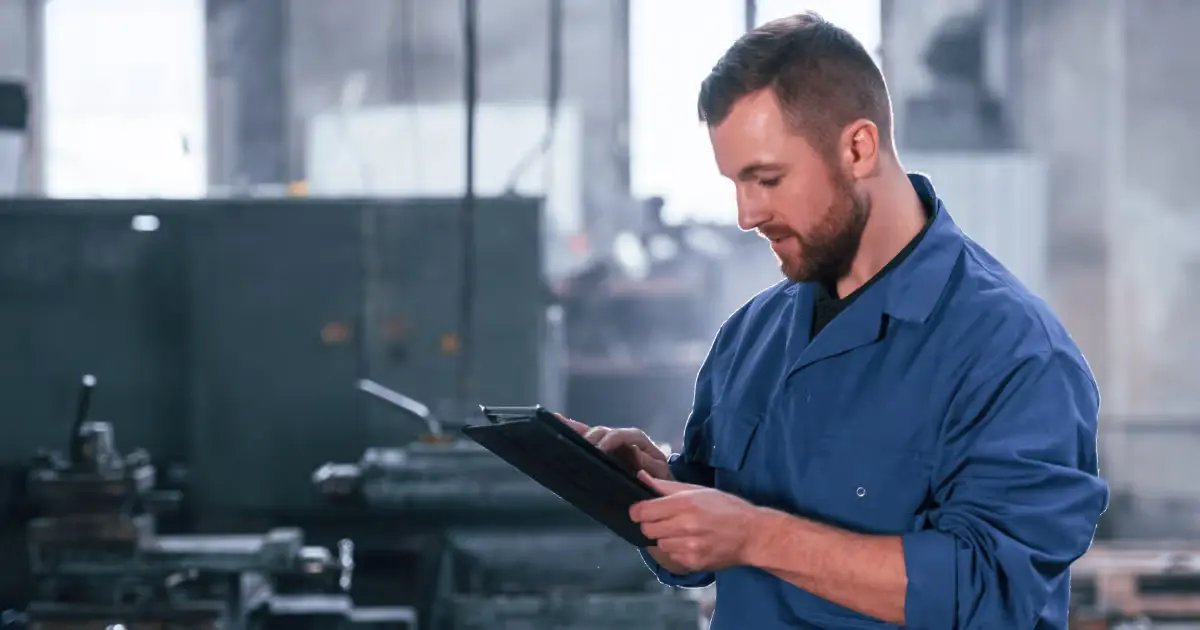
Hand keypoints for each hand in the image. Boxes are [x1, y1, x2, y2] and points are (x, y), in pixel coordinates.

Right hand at [554, 413, 671, 479]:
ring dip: (575, 428)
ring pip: (591, 431)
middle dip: (590, 437)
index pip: (621, 435)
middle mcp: (622, 436)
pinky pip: (586, 437)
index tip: (598, 449)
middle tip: (578, 446)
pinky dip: (572, 429)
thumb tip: (632, 451)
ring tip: (557, 422)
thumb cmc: (660, 476)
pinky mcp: (602, 446)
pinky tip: (557, 420)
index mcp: (637, 439)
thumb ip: (648, 462)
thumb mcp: (660, 471)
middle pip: (603, 431)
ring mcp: (611, 440)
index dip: (609, 440)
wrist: (660, 481)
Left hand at [631, 471, 761, 572]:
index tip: (640, 511)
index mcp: (685, 503)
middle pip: (647, 529)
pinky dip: (675, 550)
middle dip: (651, 524)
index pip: (643, 511)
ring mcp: (688, 546)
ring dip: (664, 538)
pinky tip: (689, 542)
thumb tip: (642, 476)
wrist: (752, 535)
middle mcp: (685, 526)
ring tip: (681, 531)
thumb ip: (666, 486)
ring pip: (658, 544)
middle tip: (663, 520)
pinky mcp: (693, 562)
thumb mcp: (699, 490)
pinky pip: (671, 556)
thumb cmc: (728, 508)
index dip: (637, 511)